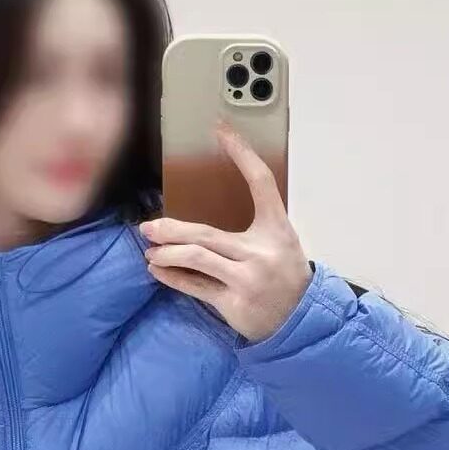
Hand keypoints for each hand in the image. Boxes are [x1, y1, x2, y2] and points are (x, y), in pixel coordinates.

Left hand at [140, 120, 311, 342]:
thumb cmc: (284, 276)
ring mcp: (247, 279)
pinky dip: (173, 278)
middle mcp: (261, 252)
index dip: (242, 153)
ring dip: (168, 255)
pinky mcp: (234, 303)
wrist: (300, 320)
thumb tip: (208, 218)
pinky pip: (196, 288)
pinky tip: (157, 271)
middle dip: (172, 230)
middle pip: (207, 234)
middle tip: (148, 227)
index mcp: (276, 228)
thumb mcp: (279, 243)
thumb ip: (251, 228)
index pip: (260, 181)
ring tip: (151, 252)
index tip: (221, 130)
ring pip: (197, 260)